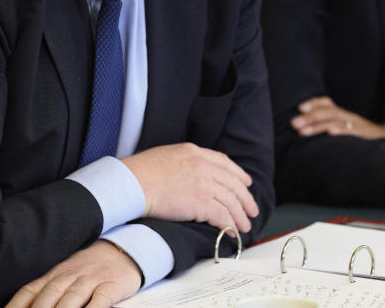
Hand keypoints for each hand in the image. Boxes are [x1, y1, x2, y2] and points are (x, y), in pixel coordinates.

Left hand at [6, 240, 141, 307]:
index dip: (16, 306)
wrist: (122, 252)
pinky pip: (100, 300)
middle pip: (49, 296)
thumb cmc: (88, 271)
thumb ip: (44, 293)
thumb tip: (23, 306)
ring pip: (72, 298)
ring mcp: (91, 279)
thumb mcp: (64, 276)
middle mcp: (70, 276)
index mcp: (54, 275)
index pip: (29, 291)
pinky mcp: (111, 285)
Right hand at [121, 143, 258, 232]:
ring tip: (244, 226)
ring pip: (231, 201)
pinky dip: (230, 225)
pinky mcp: (201, 202)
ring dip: (240, 216)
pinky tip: (232, 232)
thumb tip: (191, 174)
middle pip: (233, 183)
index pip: (224, 162)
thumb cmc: (140, 172)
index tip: (245, 183)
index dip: (238, 174)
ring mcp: (204, 183)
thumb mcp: (167, 155)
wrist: (132, 183)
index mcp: (194, 152)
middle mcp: (203, 165)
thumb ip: (185, 161)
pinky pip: (223, 216)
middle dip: (245, 198)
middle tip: (251, 209)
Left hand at [290, 97, 384, 145]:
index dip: (314, 103)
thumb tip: (305, 130)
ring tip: (303, 131)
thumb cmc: (361, 137)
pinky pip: (351, 132)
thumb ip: (330, 126)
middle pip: (328, 112)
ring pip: (335, 121)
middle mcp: (348, 117)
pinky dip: (340, 131)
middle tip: (293, 123)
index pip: (327, 103)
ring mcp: (356, 125)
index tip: (299, 107)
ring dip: (317, 126)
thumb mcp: (346, 129)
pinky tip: (330, 133)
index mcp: (343, 114)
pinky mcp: (364, 136)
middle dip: (309, 117)